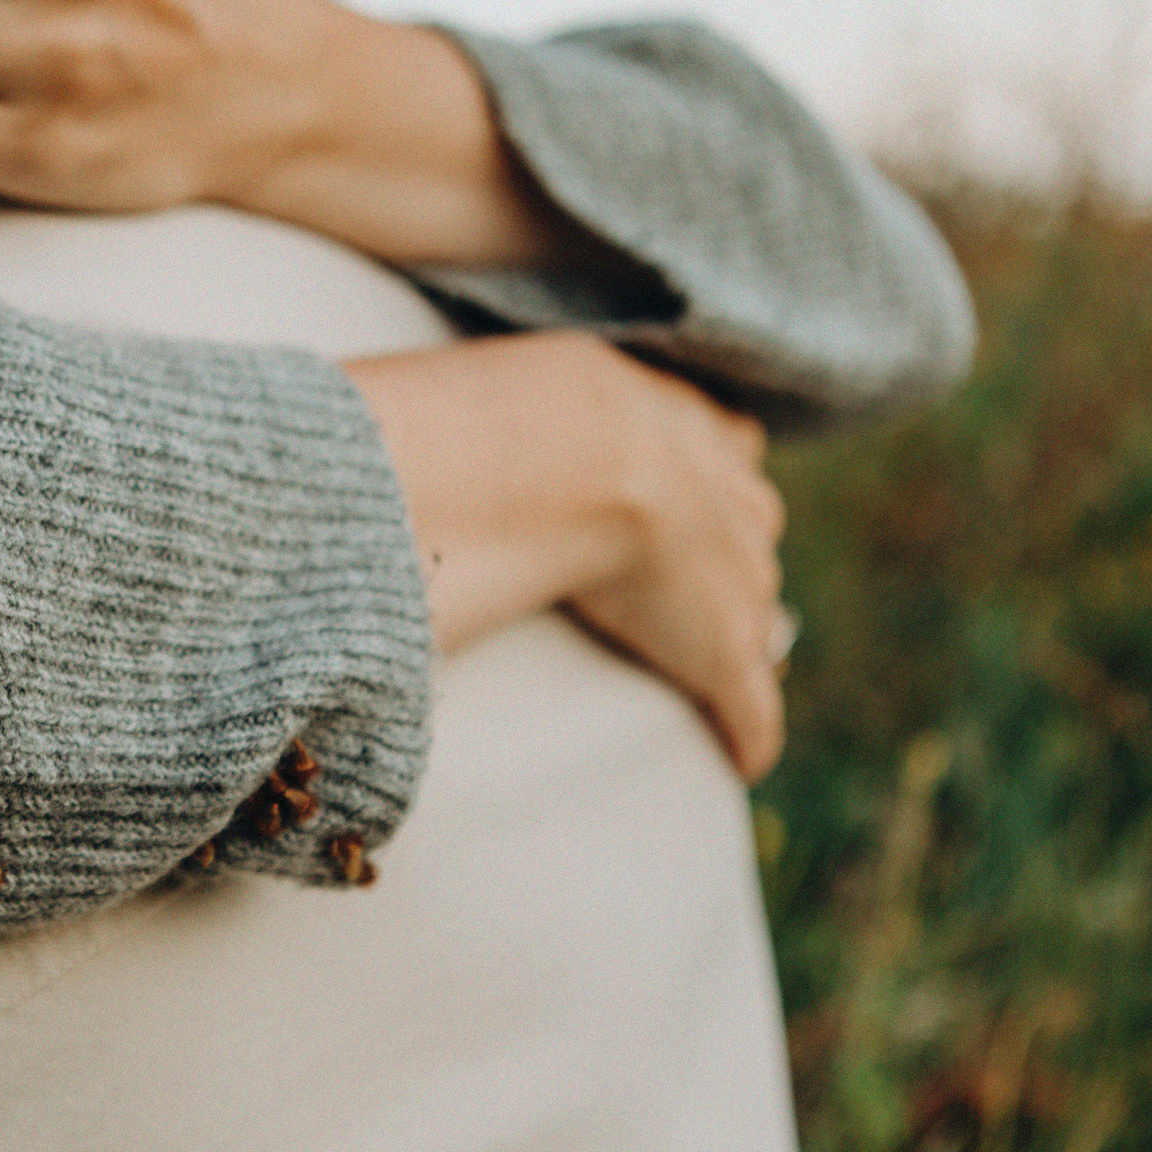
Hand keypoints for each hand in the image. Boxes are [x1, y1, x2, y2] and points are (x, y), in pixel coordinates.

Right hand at [344, 333, 788, 780]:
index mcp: (691, 433)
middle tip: (695, 592)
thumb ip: (493, 414)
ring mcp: (736, 582)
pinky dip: (748, 732)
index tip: (687, 503)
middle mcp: (733, 503)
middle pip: (751, 535)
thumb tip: (392, 426)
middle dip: (730, 564)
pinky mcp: (725, 653)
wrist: (567, 458)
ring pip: (758, 619)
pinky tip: (741, 756)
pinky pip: (753, 705)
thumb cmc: (520, 418)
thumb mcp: (515, 395)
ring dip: (736, 643)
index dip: (707, 484)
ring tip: (711, 673)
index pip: (726, 455)